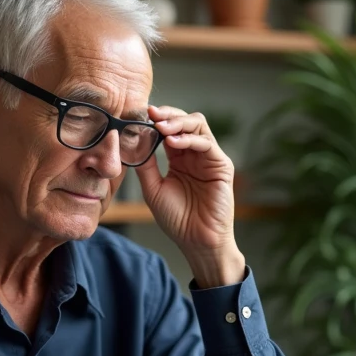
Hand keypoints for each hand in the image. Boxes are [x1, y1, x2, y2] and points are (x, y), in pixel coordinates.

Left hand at [135, 106, 244, 286]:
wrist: (196, 241)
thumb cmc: (177, 219)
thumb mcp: (153, 188)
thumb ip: (145, 164)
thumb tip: (133, 139)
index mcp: (179, 159)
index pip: (170, 129)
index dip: (157, 120)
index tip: (141, 115)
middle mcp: (195, 155)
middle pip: (186, 121)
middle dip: (168, 115)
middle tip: (152, 115)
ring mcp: (209, 158)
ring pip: (198, 125)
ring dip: (178, 123)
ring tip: (161, 128)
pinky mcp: (221, 166)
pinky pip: (207, 143)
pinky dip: (189, 139)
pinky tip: (173, 142)